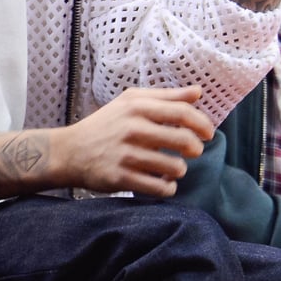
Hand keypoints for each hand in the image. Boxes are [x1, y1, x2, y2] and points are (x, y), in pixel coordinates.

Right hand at [55, 86, 213, 196]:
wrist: (71, 151)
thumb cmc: (106, 124)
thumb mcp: (132, 101)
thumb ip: (166, 96)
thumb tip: (199, 92)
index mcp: (137, 106)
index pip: (181, 112)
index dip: (201, 123)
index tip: (209, 133)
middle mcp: (132, 128)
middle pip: (183, 140)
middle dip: (195, 148)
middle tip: (193, 151)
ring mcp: (126, 154)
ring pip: (174, 167)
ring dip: (179, 169)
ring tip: (172, 167)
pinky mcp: (121, 178)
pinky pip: (159, 188)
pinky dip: (167, 188)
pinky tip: (163, 182)